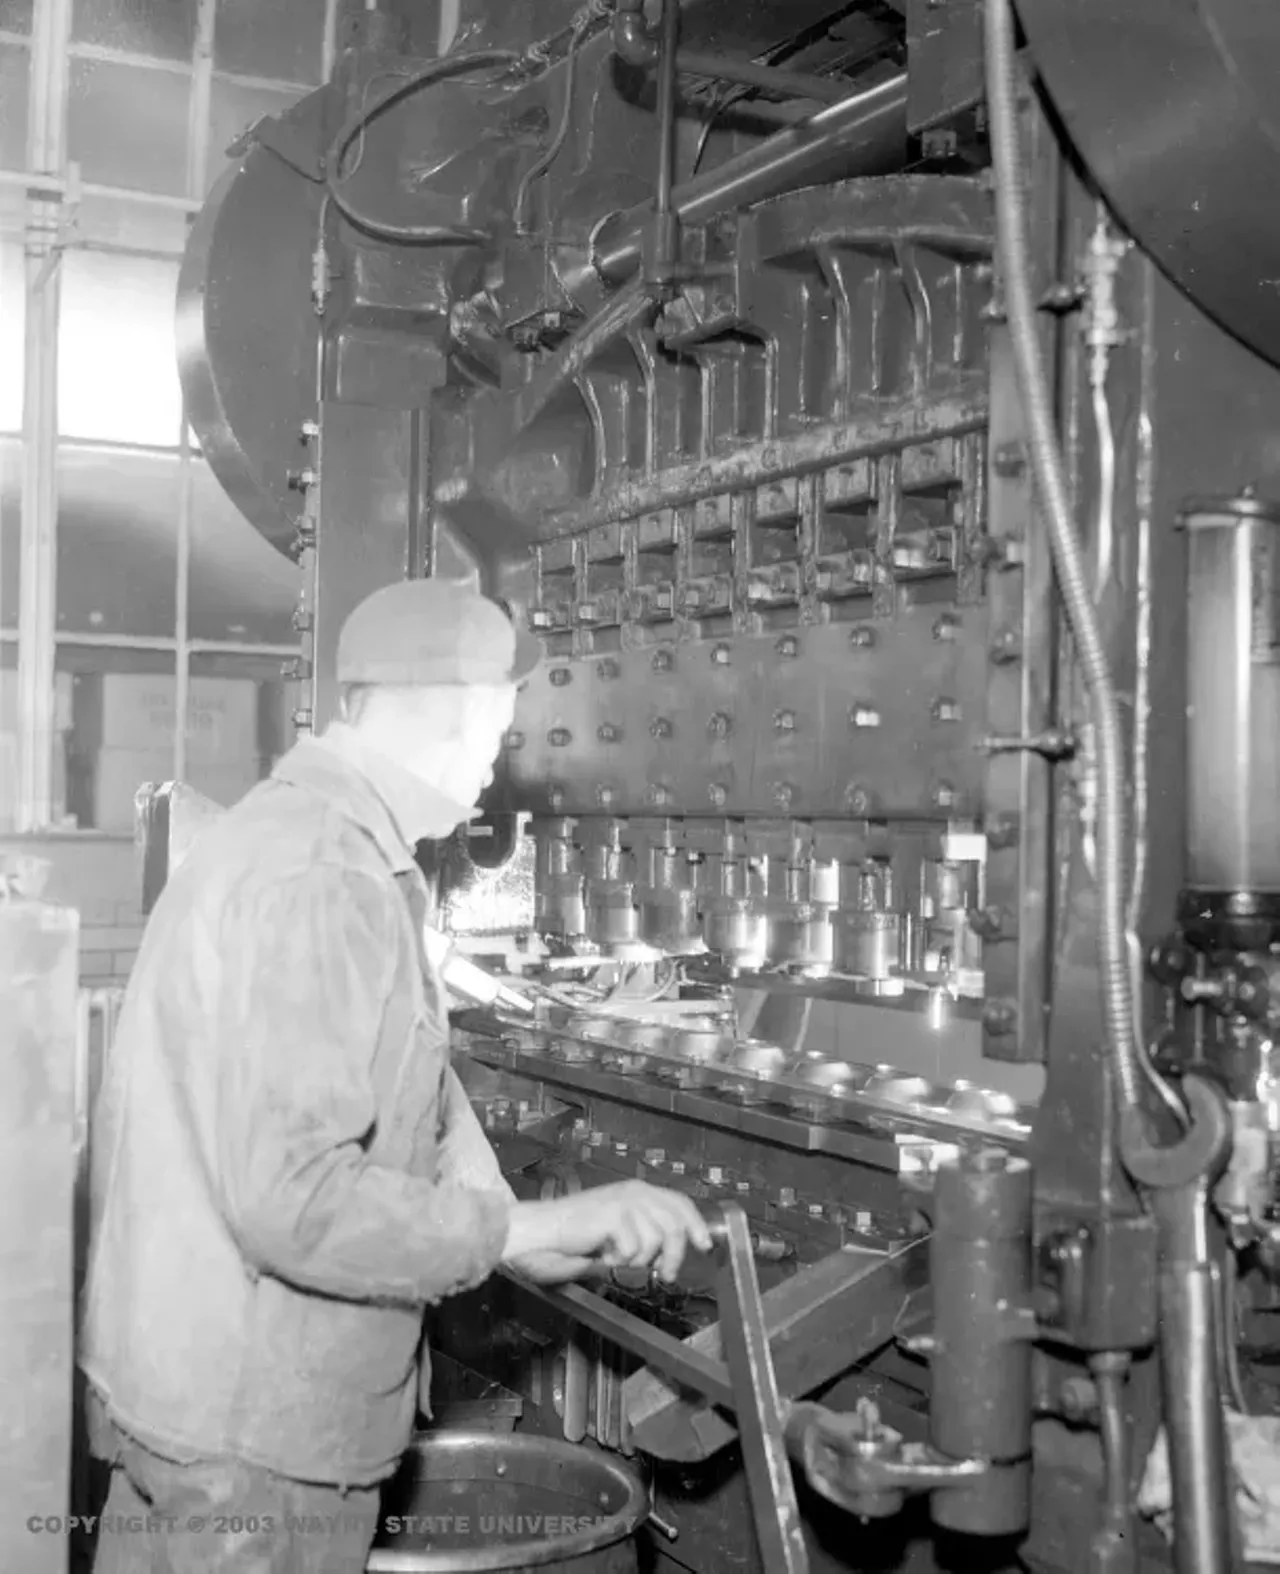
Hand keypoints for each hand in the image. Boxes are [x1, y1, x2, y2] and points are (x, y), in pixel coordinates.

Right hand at [502, 1181, 713, 1284]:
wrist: (542, 1232)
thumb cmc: (575, 1235)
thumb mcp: (618, 1231)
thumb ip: (644, 1234)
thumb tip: (672, 1252)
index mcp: (638, 1191)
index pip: (679, 1202)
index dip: (695, 1224)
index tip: (704, 1245)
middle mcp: (634, 1192)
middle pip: (675, 1224)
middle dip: (673, 1255)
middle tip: (664, 1274)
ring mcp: (624, 1201)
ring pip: (655, 1240)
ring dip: (638, 1259)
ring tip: (616, 1257)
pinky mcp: (613, 1215)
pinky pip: (633, 1249)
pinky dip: (619, 1260)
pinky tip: (603, 1253)